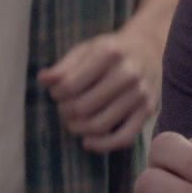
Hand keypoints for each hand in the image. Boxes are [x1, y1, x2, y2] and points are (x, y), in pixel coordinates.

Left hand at [40, 26, 161, 152]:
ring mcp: (140, 94)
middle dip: (66, 111)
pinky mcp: (148, 111)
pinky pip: (124, 138)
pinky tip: (87, 142)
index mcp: (109, 54)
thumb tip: (43, 80)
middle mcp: (128, 74)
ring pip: (100, 125)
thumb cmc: (111, 50)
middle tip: (63, 108)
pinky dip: (102, 145)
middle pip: (83, 107)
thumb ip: (64, 66)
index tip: (56, 93)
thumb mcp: (86, 49)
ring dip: (78, 128)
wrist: (148, 47)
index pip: (70, 85)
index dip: (56, 93)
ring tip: (72, 122)